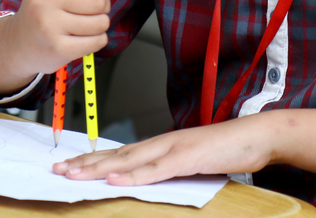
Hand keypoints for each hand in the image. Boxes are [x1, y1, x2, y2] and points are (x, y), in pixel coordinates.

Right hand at [0, 0, 119, 95]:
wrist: (20, 43)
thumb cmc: (47, 7)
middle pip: (99, 0)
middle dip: (101, 6)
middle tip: (86, 10)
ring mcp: (49, 25)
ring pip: (101, 22)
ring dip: (99, 24)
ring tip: (83, 25)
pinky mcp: (58, 48)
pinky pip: (98, 41)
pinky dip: (96, 40)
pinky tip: (82, 39)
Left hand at [53, 107, 315, 185]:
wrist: (258, 135)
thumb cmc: (227, 149)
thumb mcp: (192, 162)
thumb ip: (170, 169)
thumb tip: (148, 180)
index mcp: (161, 146)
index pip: (119, 155)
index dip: (92, 161)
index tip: (68, 166)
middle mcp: (161, 144)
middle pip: (115, 156)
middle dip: (84, 164)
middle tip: (57, 170)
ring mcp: (173, 149)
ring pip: (128, 162)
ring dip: (98, 169)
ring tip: (73, 174)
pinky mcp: (187, 158)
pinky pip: (155, 170)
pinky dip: (132, 176)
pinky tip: (113, 180)